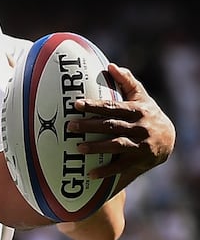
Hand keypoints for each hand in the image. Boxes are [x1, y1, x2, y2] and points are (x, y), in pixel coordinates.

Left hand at [70, 64, 175, 181]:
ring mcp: (140, 146)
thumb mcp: (141, 96)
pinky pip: (122, 167)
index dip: (94, 106)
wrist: (169, 139)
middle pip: (111, 126)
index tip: (76, 104)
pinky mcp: (140, 161)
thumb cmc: (147, 113)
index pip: (112, 107)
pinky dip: (107, 171)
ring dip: (97, 148)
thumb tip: (111, 65)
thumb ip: (126, 81)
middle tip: (70, 126)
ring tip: (78, 147)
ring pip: (117, 146)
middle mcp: (139, 128)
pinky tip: (90, 174)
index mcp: (137, 111)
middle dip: (90, 126)